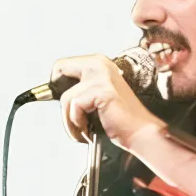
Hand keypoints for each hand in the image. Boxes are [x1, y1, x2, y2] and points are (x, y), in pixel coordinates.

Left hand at [50, 54, 164, 148]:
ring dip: (70, 120)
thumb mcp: (96, 97)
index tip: (61, 102)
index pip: (64, 65)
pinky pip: (74, 107)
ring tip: (82, 131)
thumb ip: (80, 89)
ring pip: (66, 98)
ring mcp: (101, 76)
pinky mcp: (100, 90)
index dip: (57, 83)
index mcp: (99, 63)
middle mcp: (99, 64)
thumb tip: (54, 93)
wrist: (140, 133)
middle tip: (66, 112)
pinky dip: (77, 124)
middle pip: (60, 70)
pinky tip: (88, 132)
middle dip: (57, 94)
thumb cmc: (120, 120)